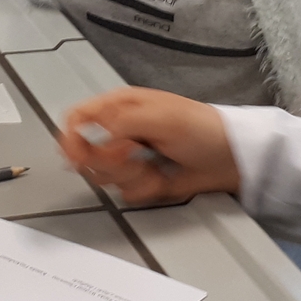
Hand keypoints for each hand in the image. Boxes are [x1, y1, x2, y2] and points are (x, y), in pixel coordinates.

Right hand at [57, 88, 239, 203]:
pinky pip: (124, 193)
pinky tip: (161, 179)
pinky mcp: (140, 180)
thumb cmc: (201, 129)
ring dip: (130, 177)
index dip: (70, 138)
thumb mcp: (159, 117)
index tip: (78, 157)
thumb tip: (89, 133)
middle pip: (86, 154)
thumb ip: (119, 122)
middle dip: (110, 162)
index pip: (77, 119)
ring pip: (103, 177)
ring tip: (153, 167)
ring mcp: (129, 158)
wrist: (230, 159)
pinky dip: (144, 190)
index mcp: (119, 107)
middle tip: (135, 155)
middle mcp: (119, 131)